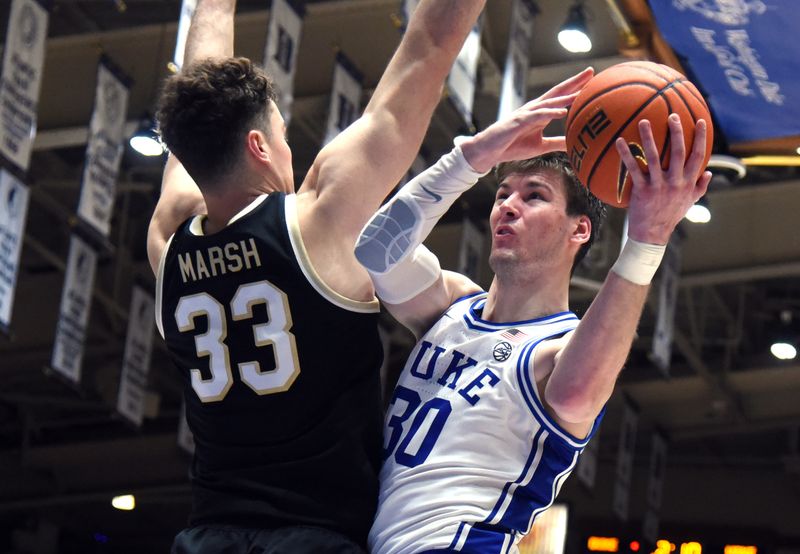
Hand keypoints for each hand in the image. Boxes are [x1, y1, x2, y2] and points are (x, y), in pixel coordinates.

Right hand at [460, 67, 594, 172]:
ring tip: (582, 91)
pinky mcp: (519, 121)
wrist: (490, 150)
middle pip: (557, 92)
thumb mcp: (540, 146)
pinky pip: (537, 116)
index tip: (593, 80)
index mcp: (540, 113)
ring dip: (566, 96)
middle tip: (591, 71)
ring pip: (549, 102)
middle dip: (574, 82)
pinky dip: (550, 113)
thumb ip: (557, 143)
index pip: (561, 97)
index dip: (576, 87)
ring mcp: (527, 113)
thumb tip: (574, 145)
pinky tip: (563, 112)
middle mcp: (535, 108)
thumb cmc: (512, 146)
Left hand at [617, 114, 711, 244]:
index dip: (701, 138)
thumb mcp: (689, 203)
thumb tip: (708, 172)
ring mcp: (658, 186)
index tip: (701, 120)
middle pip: (679, 152)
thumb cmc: (670, 216)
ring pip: (655, 157)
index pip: (699, 156)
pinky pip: (633, 169)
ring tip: (643, 121)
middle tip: (672, 115)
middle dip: (677, 132)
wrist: (652, 235)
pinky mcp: (642, 190)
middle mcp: (676, 182)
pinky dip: (627, 154)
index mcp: (688, 183)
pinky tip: (620, 141)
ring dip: (649, 138)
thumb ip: (700, 187)